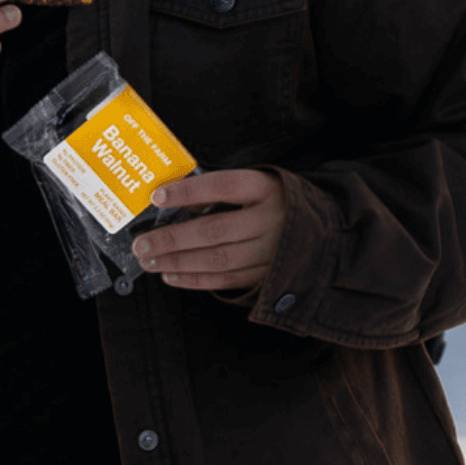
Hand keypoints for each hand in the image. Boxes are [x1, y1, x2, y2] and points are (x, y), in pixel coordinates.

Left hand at [131, 169, 285, 291]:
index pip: (224, 186)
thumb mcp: (259, 184)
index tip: (157, 196)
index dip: (189, 191)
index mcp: (267, 189)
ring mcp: (271, 252)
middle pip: (215, 230)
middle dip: (172, 239)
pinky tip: (171, 274)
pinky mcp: (267, 276)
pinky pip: (226, 280)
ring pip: (218, 260)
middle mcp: (271, 221)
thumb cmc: (279, 202)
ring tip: (149, 260)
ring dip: (178, 262)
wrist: (324, 232)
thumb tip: (181, 202)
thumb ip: (224, 191)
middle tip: (141, 244)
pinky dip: (195, 280)